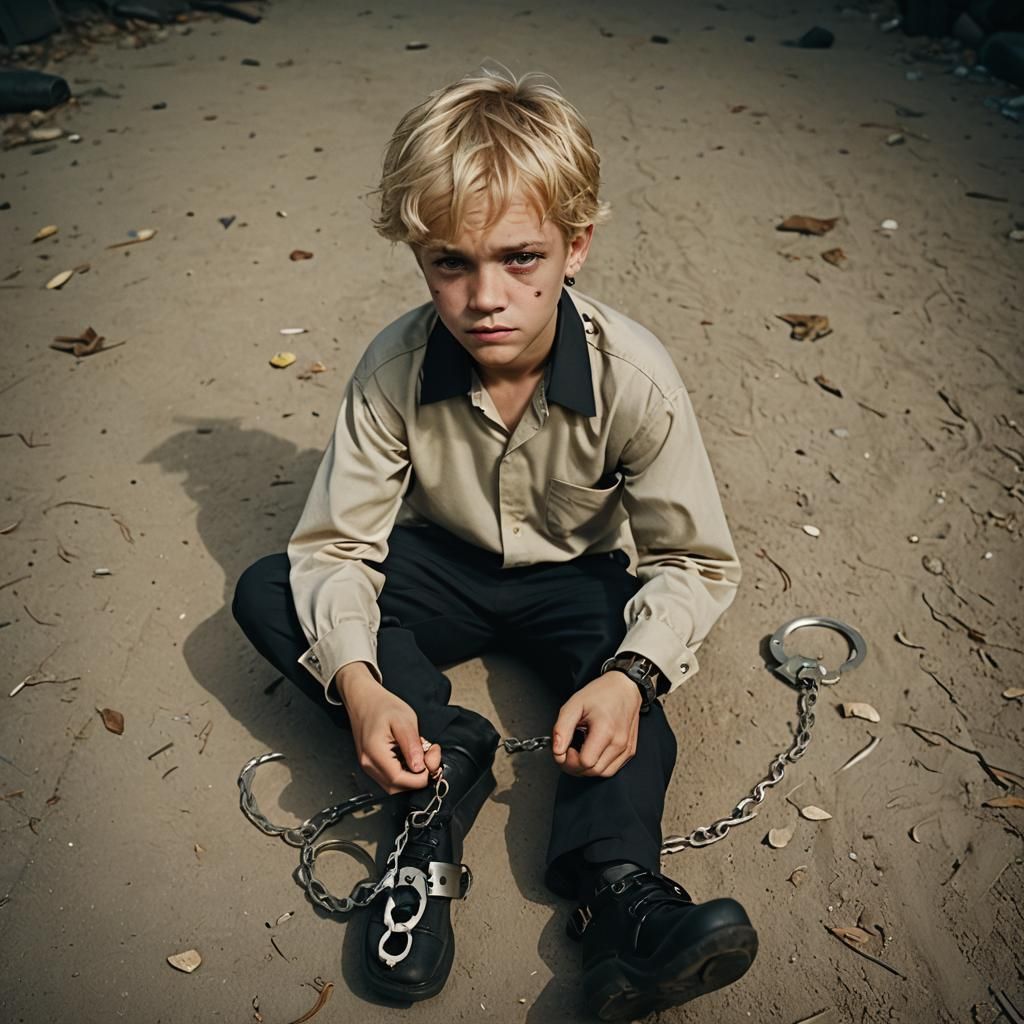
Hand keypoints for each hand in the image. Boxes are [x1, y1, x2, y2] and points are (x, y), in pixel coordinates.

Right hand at [337, 664, 441, 793]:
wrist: (364, 699)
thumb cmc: (382, 706)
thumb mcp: (404, 721)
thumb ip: (412, 746)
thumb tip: (420, 768)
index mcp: (375, 753)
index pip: (399, 780)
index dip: (420, 777)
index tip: (432, 760)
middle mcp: (369, 764)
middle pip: (397, 788)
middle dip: (419, 777)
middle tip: (429, 754)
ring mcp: (369, 766)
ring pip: (395, 786)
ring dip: (413, 775)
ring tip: (420, 752)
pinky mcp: (373, 765)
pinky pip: (391, 778)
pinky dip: (405, 771)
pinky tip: (411, 755)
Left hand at [551, 671, 641, 777]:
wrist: (624, 688)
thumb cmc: (601, 694)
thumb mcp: (574, 705)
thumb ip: (562, 729)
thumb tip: (557, 751)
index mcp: (605, 730)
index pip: (585, 762)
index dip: (569, 760)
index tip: (565, 749)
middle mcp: (619, 742)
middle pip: (593, 771)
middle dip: (575, 766)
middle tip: (568, 751)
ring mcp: (626, 748)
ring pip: (603, 773)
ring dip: (587, 769)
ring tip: (579, 752)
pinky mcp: (629, 751)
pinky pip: (612, 768)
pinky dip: (599, 766)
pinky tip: (592, 752)